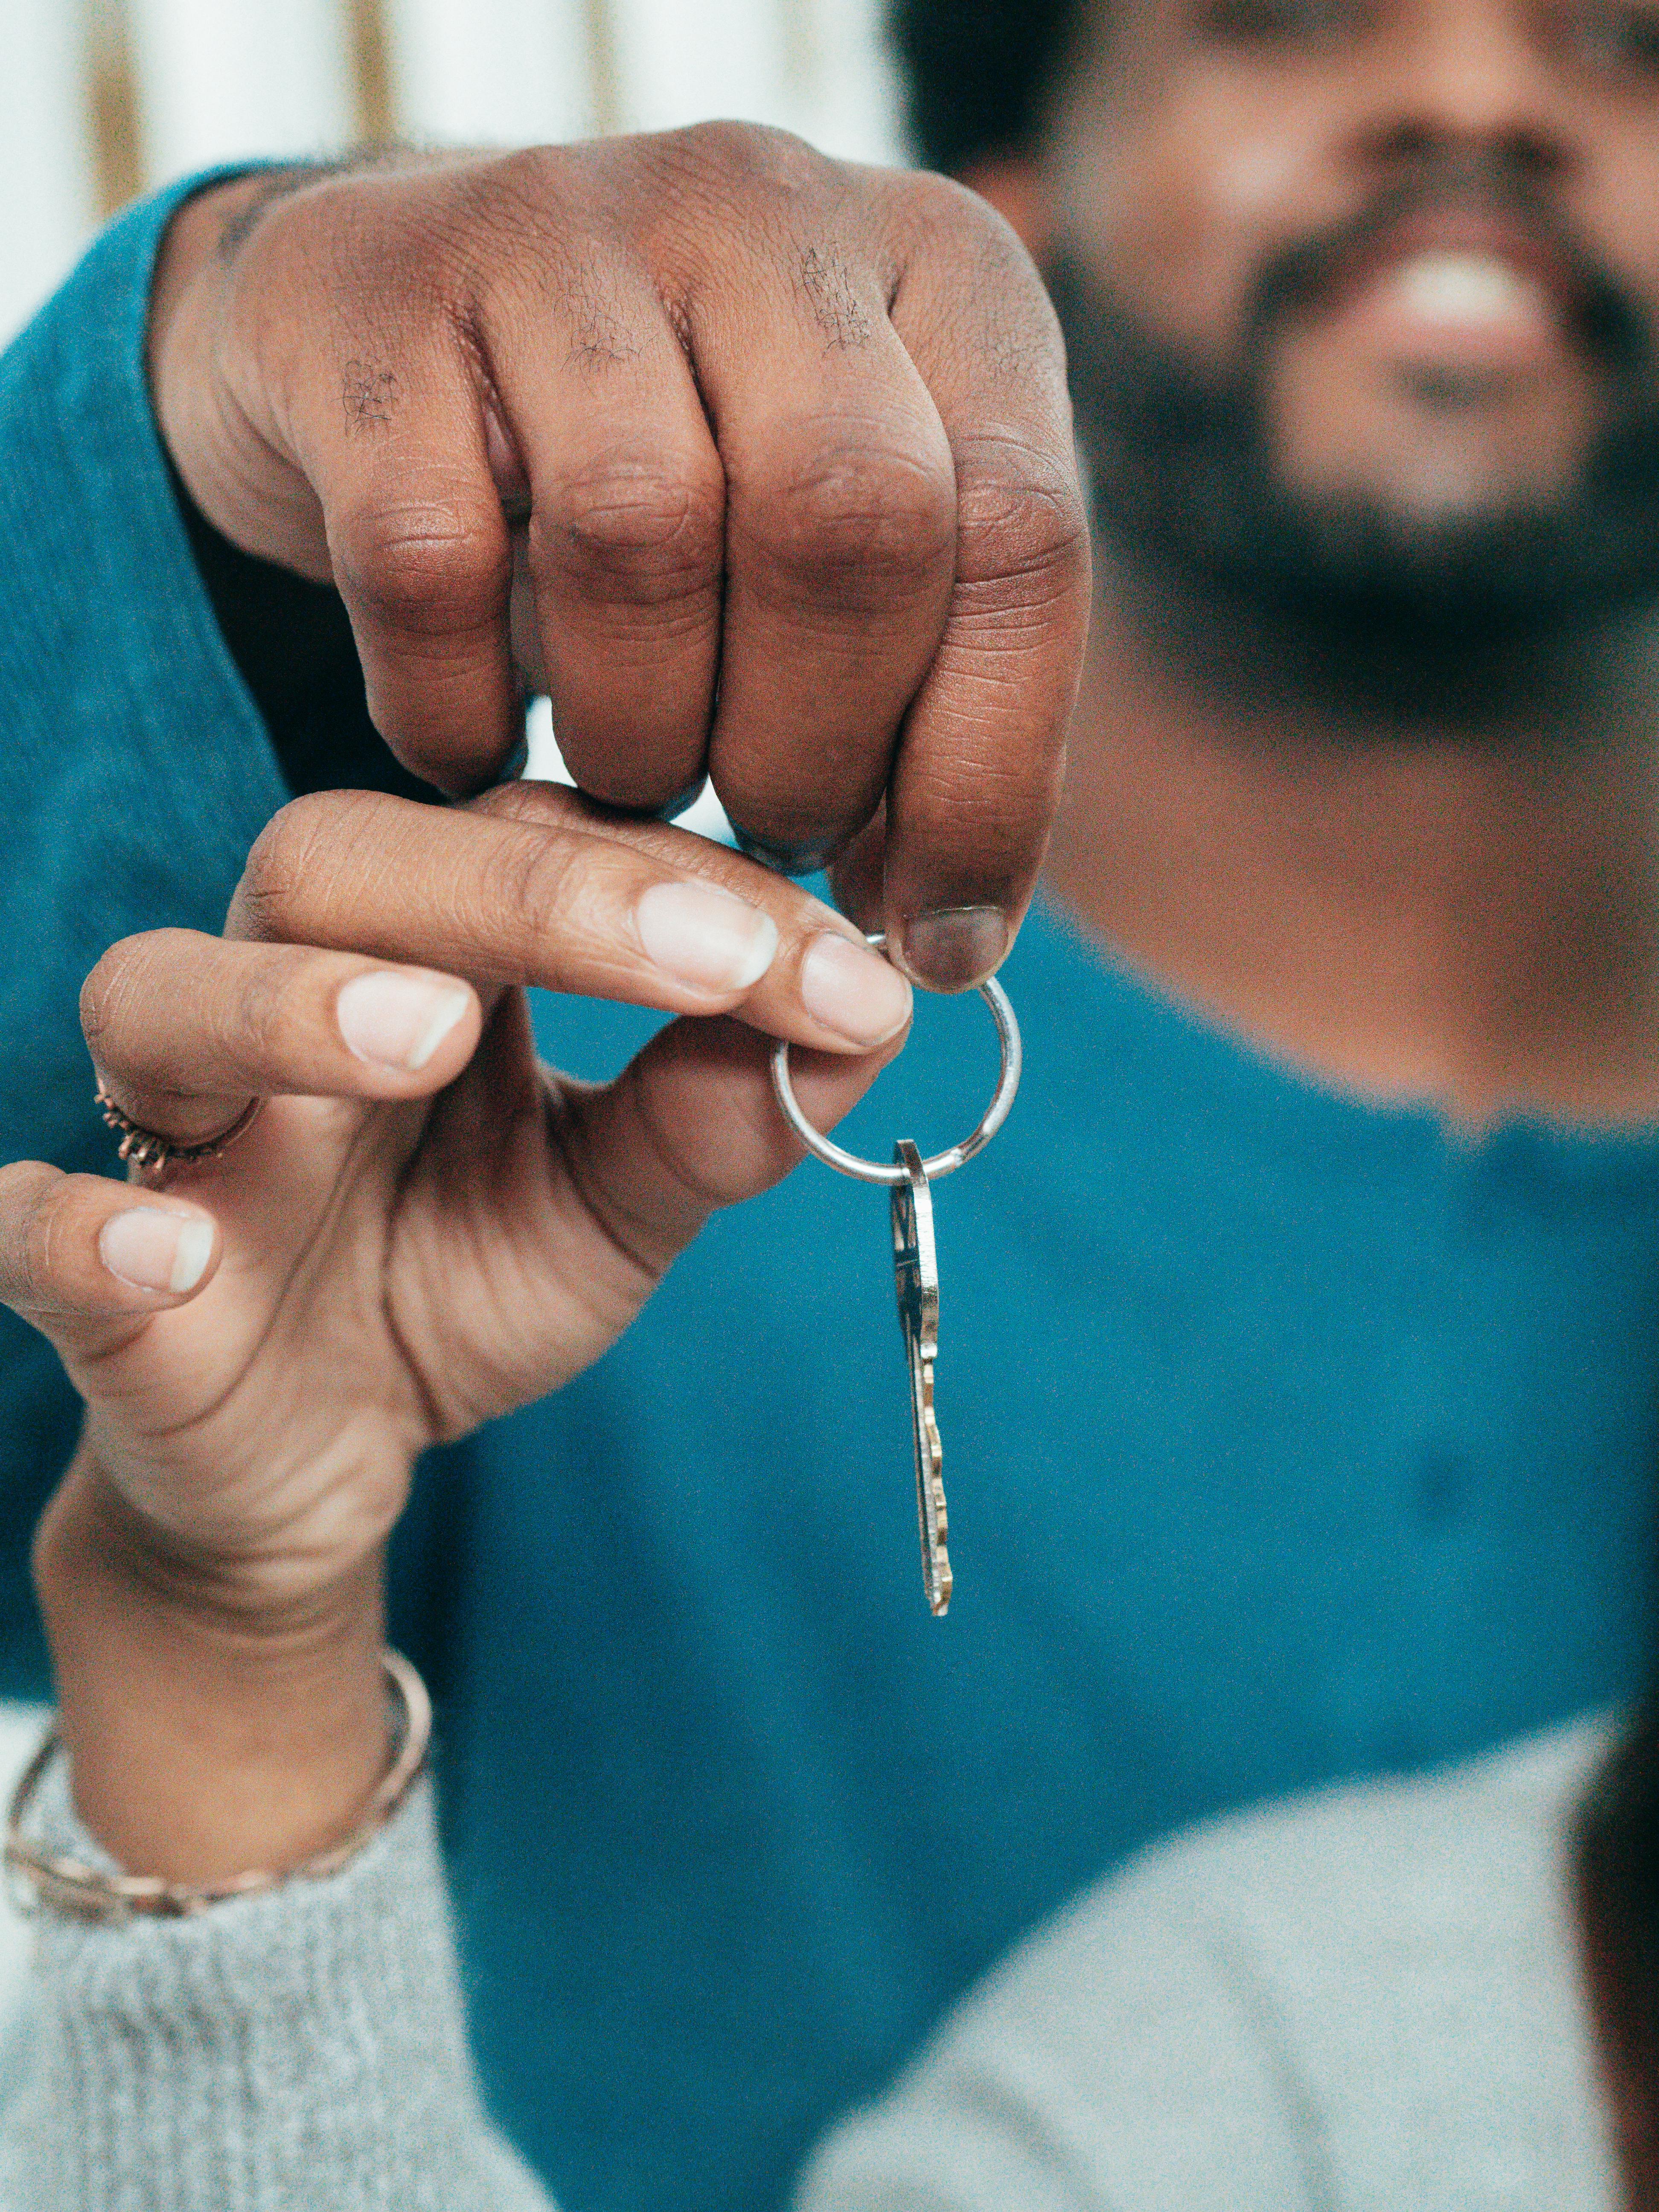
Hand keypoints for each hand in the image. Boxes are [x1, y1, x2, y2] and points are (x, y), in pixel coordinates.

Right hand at [4, 785, 908, 1877]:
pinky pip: (32, 1222)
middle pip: (341, 862)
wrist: (322, 1459)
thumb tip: (871, 1016)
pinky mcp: (93, 1274)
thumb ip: (718, 1114)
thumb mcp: (615, 1205)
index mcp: (424, 952)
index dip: (687, 890)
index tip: (845, 969)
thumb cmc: (458, 1282)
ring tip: (428, 1039)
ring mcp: (176, 1131)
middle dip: (521, 895)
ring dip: (288, 1004)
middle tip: (703, 956)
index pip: (535, 846)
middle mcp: (284, 995)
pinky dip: (83, 1229)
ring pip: (163, 994)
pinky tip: (174, 1249)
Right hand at [148, 132, 1090, 988]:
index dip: (988, 774)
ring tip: (633, 783)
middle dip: (815, 748)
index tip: (935, 937)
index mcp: (939, 275)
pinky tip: (475, 747)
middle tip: (766, 832)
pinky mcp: (373, 305)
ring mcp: (558, 227)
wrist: (381, 324)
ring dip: (641, 738)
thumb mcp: (832, 548)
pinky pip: (430, 564)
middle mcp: (766, 210)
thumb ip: (923, 695)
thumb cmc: (665, 475)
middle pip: (849, 522)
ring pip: (639, 536)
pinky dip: (458, 708)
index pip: (1024, 535)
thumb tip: (944, 934)